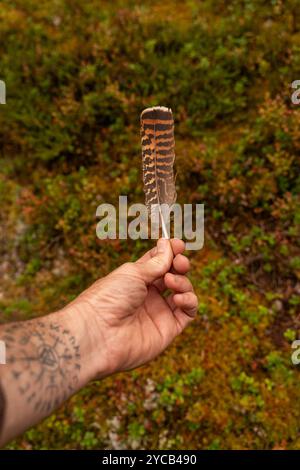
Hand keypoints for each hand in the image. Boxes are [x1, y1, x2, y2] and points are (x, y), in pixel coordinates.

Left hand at [72, 239, 197, 376]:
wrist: (98, 334)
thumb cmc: (108, 298)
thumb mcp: (133, 272)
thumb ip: (156, 262)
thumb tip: (168, 244)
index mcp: (135, 279)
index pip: (158, 262)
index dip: (169, 252)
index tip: (178, 244)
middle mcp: (147, 295)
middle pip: (173, 274)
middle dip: (179, 264)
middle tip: (179, 262)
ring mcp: (158, 312)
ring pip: (183, 291)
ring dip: (183, 281)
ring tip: (170, 281)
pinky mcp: (167, 330)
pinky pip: (188, 312)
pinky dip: (189, 301)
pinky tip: (178, 298)